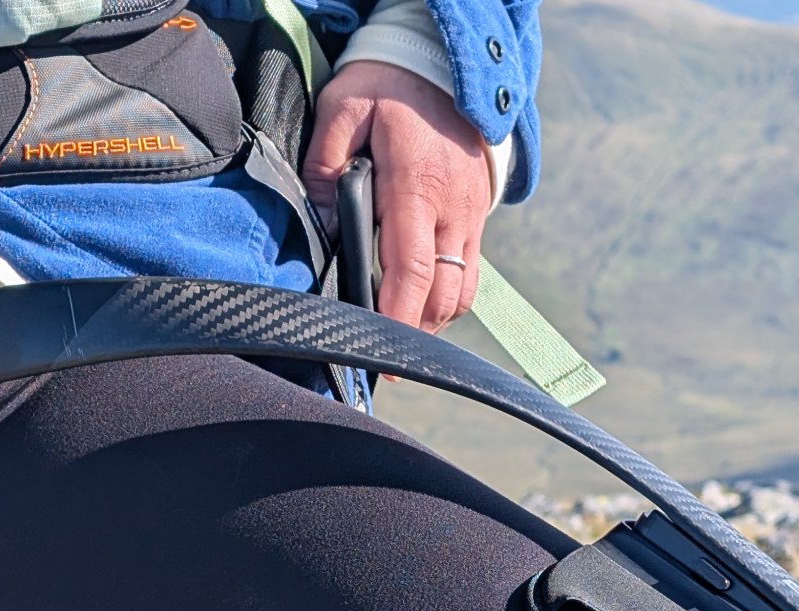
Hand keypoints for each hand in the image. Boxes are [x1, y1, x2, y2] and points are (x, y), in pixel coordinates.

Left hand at [303, 60, 491, 332]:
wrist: (442, 66)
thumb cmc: (386, 88)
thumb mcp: (342, 108)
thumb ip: (325, 163)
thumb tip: (322, 219)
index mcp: (418, 184)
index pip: (412, 267)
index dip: (397, 317)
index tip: (379, 350)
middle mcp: (453, 208)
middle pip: (441, 293)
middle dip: (412, 332)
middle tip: (375, 356)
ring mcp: (471, 216)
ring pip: (461, 292)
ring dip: (431, 321)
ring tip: (395, 337)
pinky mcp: (477, 219)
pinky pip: (470, 276)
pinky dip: (446, 300)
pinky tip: (417, 307)